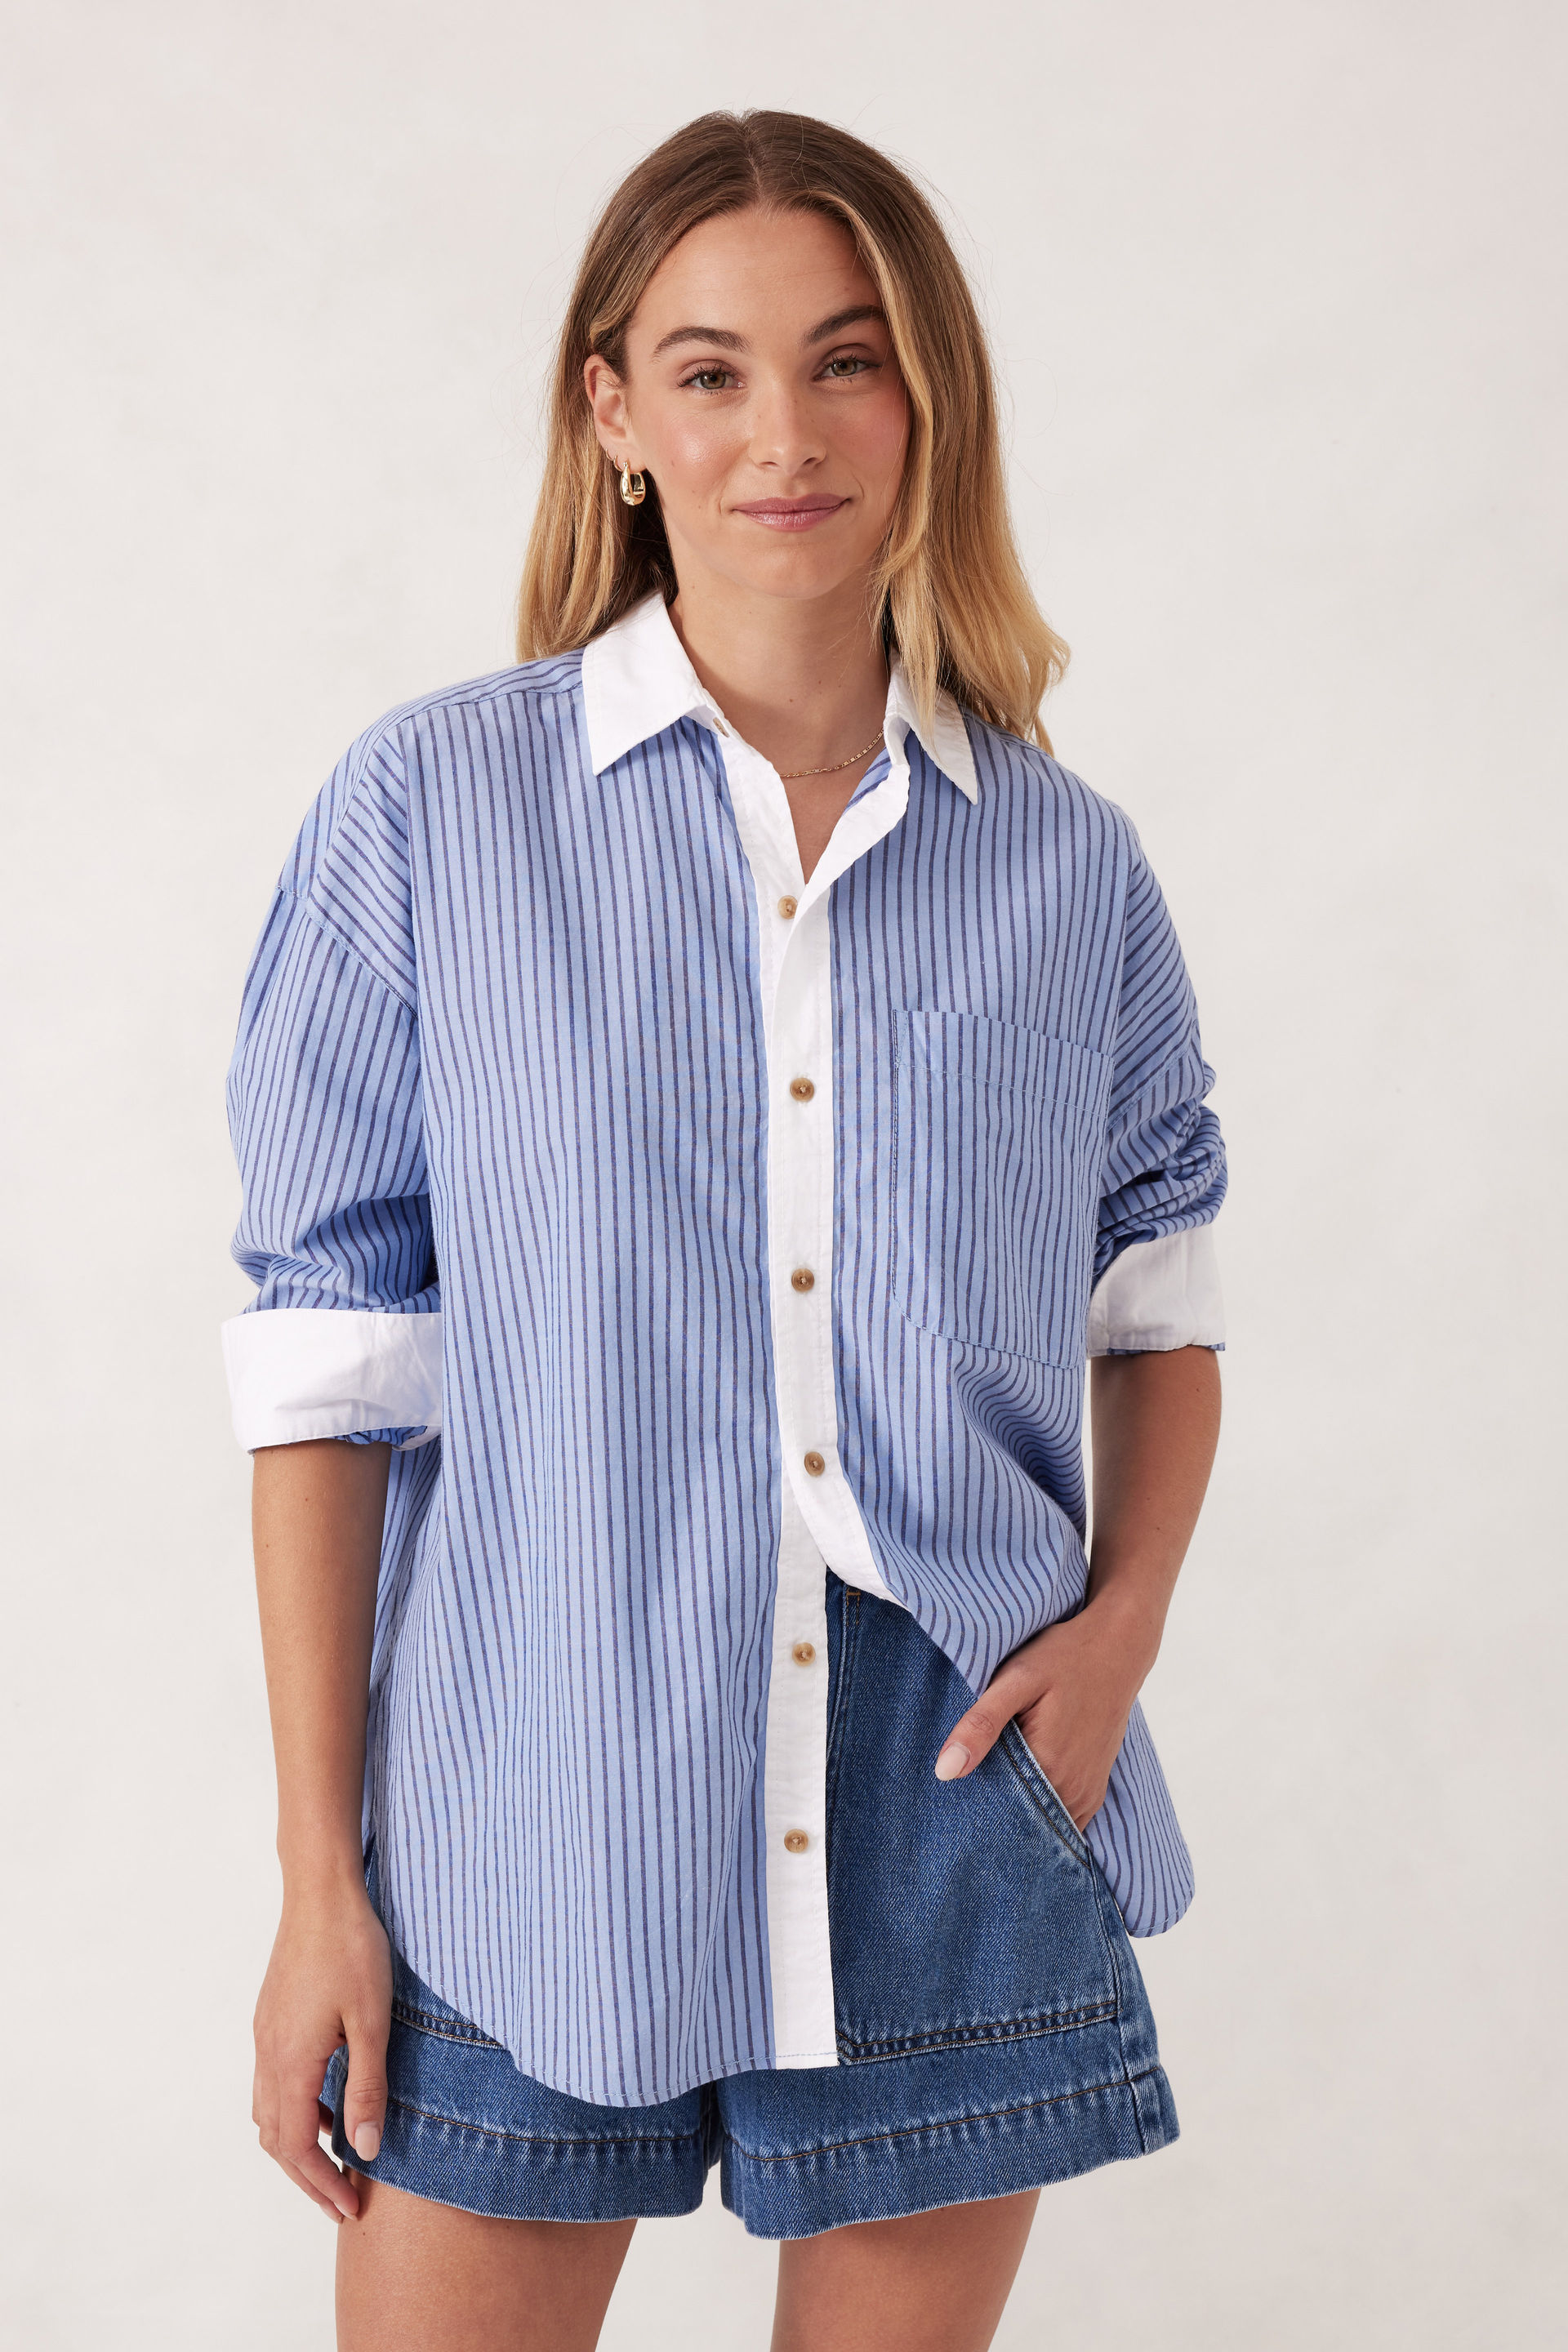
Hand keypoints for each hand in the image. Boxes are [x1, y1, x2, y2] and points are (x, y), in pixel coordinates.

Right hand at [252, 1873, 391, 2220]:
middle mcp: (268, 2056)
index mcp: (290, 2063)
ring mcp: (265, 2036)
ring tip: (335, 2160)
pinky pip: (272, 2083)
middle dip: (307, 2178)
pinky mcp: (271, 2018)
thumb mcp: (371, 2023)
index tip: (351, 2208)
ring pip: (268, 2113)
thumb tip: (364, 2150)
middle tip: (342, 2202)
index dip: (322, 2185)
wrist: (321, 1892)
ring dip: (297, 2146)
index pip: (296, 2148)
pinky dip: (294, 2111)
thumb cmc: (352, 1950)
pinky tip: (327, 2103)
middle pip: (276, 2140)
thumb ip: (367, 2088)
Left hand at [933, 1598, 1157, 1831]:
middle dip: (989, 1818)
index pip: (995, 1816)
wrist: (1117, 1648)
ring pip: (1040, 1825)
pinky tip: (1019, 1791)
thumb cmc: (1063, 1658)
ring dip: (1015, 1817)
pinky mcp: (1094, 1789)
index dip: (969, 1812)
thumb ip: (980, 1725)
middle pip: (1017, 1823)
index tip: (947, 1805)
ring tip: (987, 1793)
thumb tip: (944, 1772)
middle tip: (961, 1802)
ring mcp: (1086, 1794)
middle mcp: (1072, 1791)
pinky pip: (1062, 1819)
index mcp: (1048, 1768)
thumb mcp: (1015, 1680)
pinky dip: (1039, 1814)